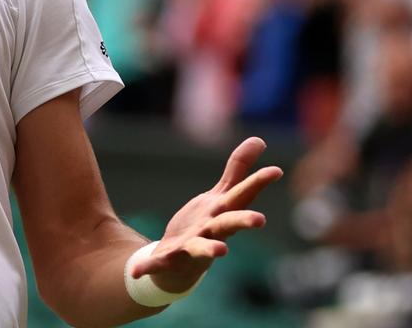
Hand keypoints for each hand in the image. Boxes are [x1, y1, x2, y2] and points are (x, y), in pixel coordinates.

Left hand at [129, 137, 282, 292]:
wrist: (182, 262)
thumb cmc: (207, 224)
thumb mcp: (221, 195)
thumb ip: (238, 169)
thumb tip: (259, 139)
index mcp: (222, 212)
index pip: (243, 195)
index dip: (258, 181)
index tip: (276, 170)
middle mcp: (212, 231)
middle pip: (229, 224)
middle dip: (243, 221)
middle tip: (260, 220)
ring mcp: (191, 246)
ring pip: (202, 248)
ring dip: (211, 249)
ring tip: (221, 253)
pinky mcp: (169, 258)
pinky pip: (158, 263)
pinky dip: (147, 267)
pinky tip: (135, 271)